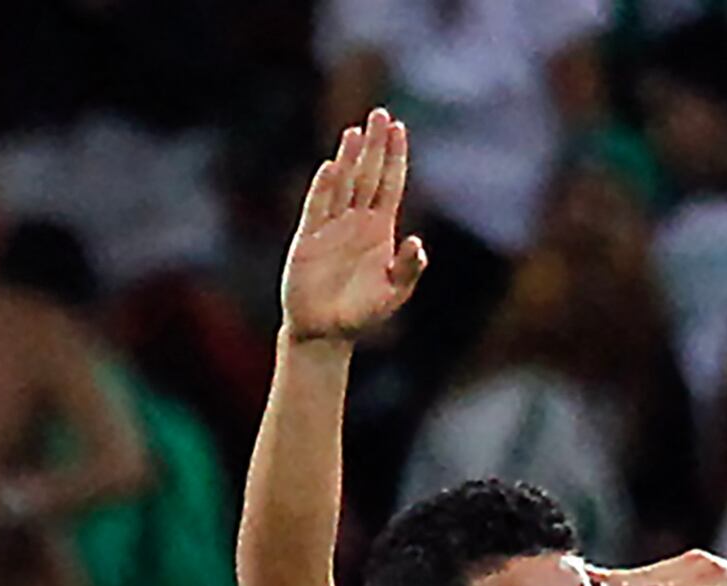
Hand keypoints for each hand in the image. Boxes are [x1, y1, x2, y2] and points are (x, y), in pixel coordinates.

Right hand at [282, 109, 428, 344]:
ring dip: (350, 158)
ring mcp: (331, 226)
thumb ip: (408, 270)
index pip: (390, 184)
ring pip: (343, 184)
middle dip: (375, 145)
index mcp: (379, 229)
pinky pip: (318, 207)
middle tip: (380, 113)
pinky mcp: (309, 238)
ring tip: (356, 132)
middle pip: (368, 175)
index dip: (395, 157)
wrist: (325, 331)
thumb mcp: (393, 294)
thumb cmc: (362, 313)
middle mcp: (356, 221)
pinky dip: (325, 188)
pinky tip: (332, 167)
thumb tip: (418, 243)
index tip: (400, 128)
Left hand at [592, 550, 726, 585]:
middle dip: (603, 581)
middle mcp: (687, 565)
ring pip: (656, 580)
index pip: (632, 581)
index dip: (601, 585)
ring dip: (624, 585)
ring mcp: (704, 571)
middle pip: (637, 576)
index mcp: (677, 574)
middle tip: (566, 584)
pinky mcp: (722, 582)